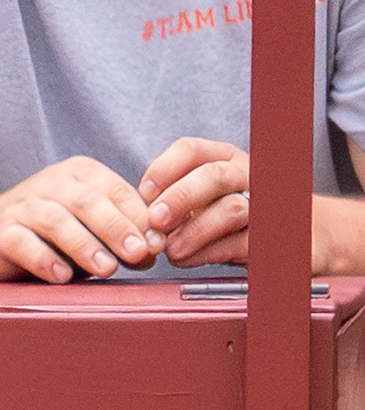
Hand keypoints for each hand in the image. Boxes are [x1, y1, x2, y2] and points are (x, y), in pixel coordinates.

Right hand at [0, 156, 161, 284]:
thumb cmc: (51, 233)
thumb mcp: (91, 226)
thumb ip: (122, 233)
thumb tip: (153, 249)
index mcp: (79, 174)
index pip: (115, 189)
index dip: (138, 216)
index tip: (157, 242)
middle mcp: (49, 184)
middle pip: (86, 201)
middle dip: (116, 228)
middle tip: (138, 252)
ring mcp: (21, 207)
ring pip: (54, 220)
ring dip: (84, 245)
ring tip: (106, 269)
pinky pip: (21, 243)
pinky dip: (43, 259)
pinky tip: (62, 276)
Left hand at [137, 135, 256, 268]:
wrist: (258, 239)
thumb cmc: (214, 212)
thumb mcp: (194, 194)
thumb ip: (171, 195)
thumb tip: (144, 214)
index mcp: (223, 158)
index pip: (191, 150)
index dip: (163, 170)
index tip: (144, 193)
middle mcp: (246, 175)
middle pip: (214, 176)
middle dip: (180, 197)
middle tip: (156, 218)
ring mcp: (261, 204)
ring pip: (229, 210)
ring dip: (192, 231)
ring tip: (168, 248)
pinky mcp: (266, 236)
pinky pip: (237, 243)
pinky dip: (205, 253)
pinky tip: (184, 258)